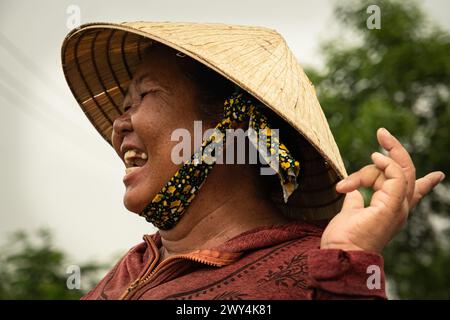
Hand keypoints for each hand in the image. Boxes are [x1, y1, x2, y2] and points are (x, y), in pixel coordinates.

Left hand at [321, 128, 444, 252]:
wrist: (341, 251)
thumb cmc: (344, 236)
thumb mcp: (351, 211)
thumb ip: (356, 199)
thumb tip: (354, 191)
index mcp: (392, 209)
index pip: (414, 193)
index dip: (426, 183)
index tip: (438, 176)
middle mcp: (400, 208)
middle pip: (407, 173)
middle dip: (396, 150)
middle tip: (382, 132)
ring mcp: (399, 207)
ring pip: (400, 170)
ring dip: (377, 162)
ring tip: (349, 183)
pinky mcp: (393, 205)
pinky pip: (397, 174)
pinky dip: (386, 163)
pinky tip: (374, 157)